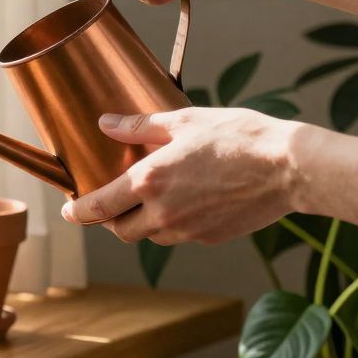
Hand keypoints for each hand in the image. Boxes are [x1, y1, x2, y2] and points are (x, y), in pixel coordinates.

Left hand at [60, 108, 304, 244]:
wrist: (289, 167)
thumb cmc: (238, 136)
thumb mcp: (184, 120)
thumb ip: (140, 126)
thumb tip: (106, 124)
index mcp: (149, 181)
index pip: (99, 207)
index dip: (78, 211)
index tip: (69, 210)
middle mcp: (163, 211)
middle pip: (120, 230)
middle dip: (110, 220)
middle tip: (111, 202)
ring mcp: (187, 229)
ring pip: (150, 236)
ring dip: (142, 223)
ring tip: (152, 198)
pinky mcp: (210, 237)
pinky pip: (179, 236)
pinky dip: (173, 224)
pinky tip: (186, 201)